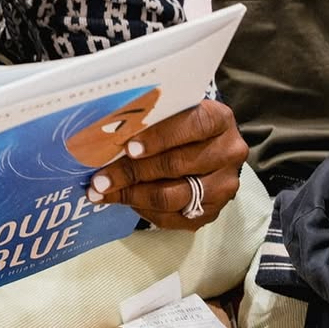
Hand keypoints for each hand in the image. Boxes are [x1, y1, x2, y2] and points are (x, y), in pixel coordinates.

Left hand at [83, 98, 247, 229]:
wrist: (207, 144)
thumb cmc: (179, 120)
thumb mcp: (172, 109)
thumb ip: (150, 116)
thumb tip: (106, 129)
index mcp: (219, 119)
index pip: (192, 126)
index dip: (159, 138)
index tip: (129, 148)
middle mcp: (228, 152)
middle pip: (177, 165)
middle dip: (133, 173)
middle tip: (100, 179)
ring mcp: (225, 185)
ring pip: (175, 196)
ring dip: (134, 196)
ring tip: (103, 193)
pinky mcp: (216, 211)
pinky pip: (177, 218)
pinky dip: (146, 211)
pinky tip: (125, 202)